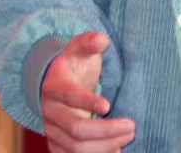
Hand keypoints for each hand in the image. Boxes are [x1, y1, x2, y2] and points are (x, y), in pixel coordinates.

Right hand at [40, 32, 134, 151]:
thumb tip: (101, 40)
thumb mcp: (79, 48)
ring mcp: (51, 131)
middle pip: (76, 128)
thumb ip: (90, 42)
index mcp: (54, 86)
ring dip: (104, 146)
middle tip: (131, 126)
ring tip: (127, 137)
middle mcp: (49, 111)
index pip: (69, 96)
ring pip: (76, 147)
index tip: (108, 105)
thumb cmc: (73, 65)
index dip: (87, 101)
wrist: (54, 84)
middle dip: (106, 130)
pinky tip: (115, 151)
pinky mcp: (56, 145)